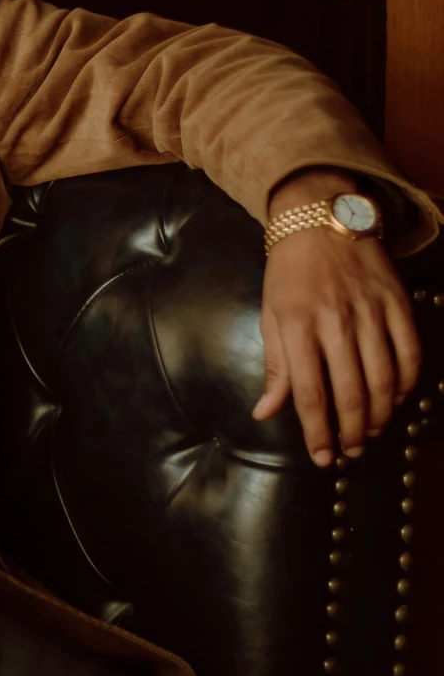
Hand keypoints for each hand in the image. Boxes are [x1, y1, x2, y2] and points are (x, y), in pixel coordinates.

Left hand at [254, 170, 420, 465]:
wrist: (319, 219)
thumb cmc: (288, 272)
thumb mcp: (271, 316)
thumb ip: (275, 368)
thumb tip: (265, 413)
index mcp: (298, 326)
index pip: (309, 392)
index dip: (317, 431)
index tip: (322, 457)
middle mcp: (336, 321)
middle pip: (350, 392)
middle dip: (351, 431)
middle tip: (351, 451)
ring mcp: (370, 311)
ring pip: (384, 378)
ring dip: (379, 413)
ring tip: (370, 431)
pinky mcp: (397, 302)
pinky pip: (410, 352)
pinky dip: (407, 382)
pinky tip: (396, 398)